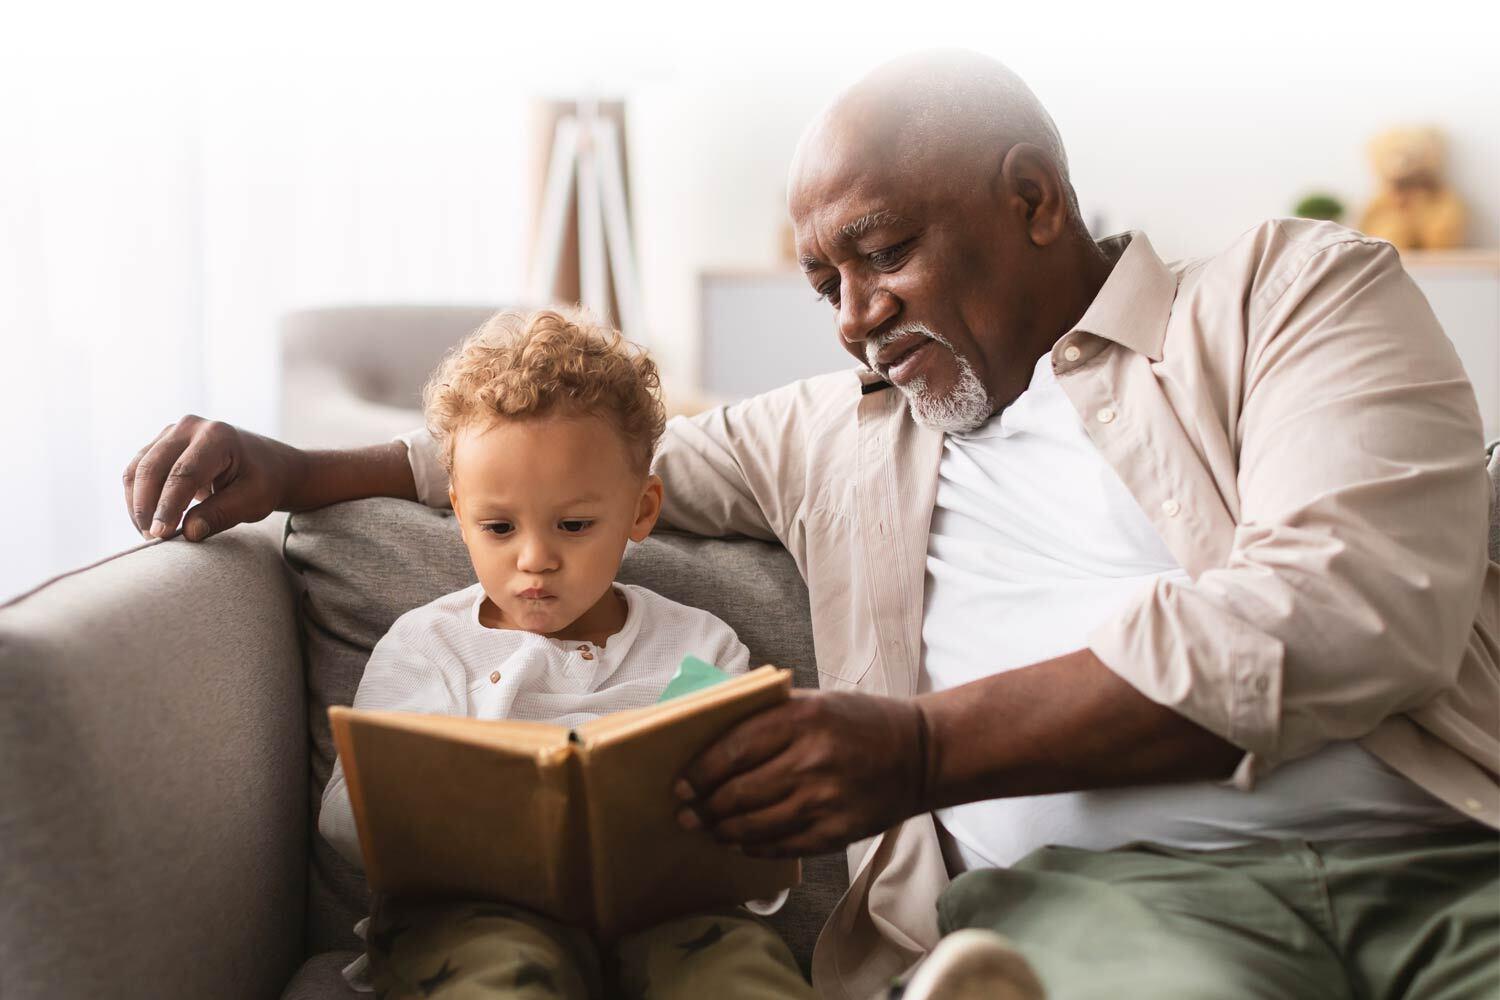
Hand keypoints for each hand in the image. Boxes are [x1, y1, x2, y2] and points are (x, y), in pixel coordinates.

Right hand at [123, 415, 307, 541]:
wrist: (267, 464)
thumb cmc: (262, 482)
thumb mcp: (253, 501)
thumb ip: (221, 515)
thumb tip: (189, 533)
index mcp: (218, 437)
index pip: (184, 473)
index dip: (169, 506)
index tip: (160, 535)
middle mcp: (190, 427)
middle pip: (153, 468)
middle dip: (147, 507)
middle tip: (152, 540)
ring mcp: (172, 433)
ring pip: (138, 470)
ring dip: (137, 505)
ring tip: (151, 535)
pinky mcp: (160, 444)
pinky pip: (137, 472)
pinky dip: (137, 498)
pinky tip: (148, 522)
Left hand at [674, 689, 930, 857]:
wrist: (919, 754)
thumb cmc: (858, 722)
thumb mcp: (814, 702)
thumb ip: (767, 716)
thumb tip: (708, 734)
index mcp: (801, 718)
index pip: (732, 749)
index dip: (700, 771)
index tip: (681, 783)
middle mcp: (811, 759)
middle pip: (738, 792)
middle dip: (705, 807)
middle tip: (688, 812)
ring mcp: (825, 800)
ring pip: (755, 825)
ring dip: (724, 831)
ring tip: (710, 829)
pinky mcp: (838, 831)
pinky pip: (782, 846)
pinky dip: (755, 848)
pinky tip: (741, 843)